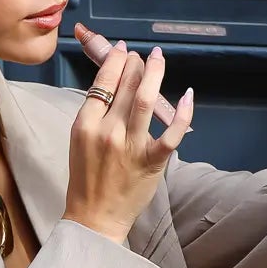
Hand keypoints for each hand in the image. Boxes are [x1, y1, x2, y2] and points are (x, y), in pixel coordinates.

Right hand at [63, 31, 194, 243]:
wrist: (94, 217)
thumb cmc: (86, 178)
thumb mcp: (79, 140)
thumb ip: (95, 114)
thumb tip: (114, 84)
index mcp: (85, 124)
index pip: (103, 81)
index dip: (116, 60)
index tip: (123, 50)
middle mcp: (107, 131)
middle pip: (126, 85)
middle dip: (136, 64)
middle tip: (143, 57)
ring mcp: (130, 146)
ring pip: (146, 99)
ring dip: (154, 73)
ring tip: (158, 58)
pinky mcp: (151, 162)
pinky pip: (171, 133)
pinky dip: (182, 112)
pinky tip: (187, 95)